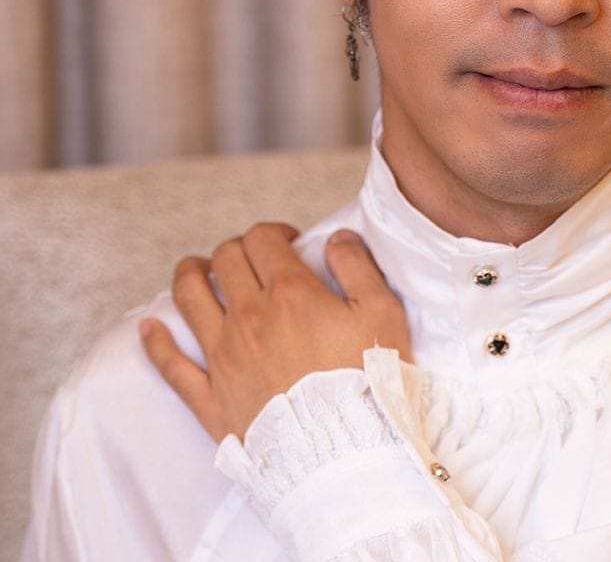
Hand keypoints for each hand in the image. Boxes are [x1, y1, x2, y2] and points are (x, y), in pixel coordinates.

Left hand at [140, 223, 409, 441]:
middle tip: (254, 260)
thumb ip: (357, 265)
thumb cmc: (367, 383)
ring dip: (190, 274)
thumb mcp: (382, 313)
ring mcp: (224, 357)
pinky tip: (149, 327)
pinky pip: (170, 366)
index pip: (263, 239)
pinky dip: (156, 342)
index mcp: (290, 293)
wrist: (342, 455)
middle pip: (225, 259)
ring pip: (189, 298)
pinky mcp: (211, 397)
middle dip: (238, 248)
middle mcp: (249, 317)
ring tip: (197, 269)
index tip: (290, 243)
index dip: (275, 232)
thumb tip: (336, 237)